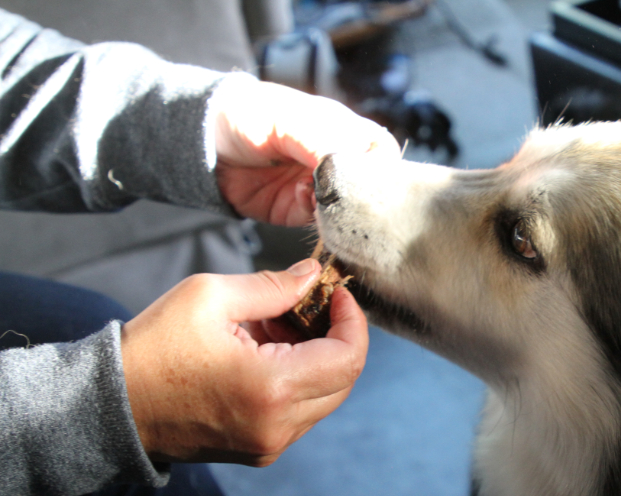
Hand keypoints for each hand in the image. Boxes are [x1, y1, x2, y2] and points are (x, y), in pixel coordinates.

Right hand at [120, 259, 367, 465]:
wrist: (109, 406)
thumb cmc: (153, 350)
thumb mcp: (210, 297)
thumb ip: (274, 286)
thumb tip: (313, 276)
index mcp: (271, 388)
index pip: (349, 358)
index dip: (353, 320)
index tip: (336, 294)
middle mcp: (278, 425)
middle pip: (344, 380)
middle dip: (336, 337)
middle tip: (308, 305)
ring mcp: (270, 444)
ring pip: (325, 397)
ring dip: (316, 359)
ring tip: (276, 327)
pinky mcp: (260, 450)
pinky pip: (300, 413)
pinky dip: (297, 380)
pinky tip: (266, 353)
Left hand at [212, 77, 399, 225]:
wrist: (203, 138)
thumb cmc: (249, 113)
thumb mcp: (294, 120)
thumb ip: (328, 144)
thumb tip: (355, 173)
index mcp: (344, 131)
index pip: (382, 154)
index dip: (385, 168)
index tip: (375, 178)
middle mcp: (336, 162)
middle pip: (368, 189)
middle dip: (363, 198)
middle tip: (350, 196)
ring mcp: (318, 189)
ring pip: (347, 210)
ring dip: (340, 210)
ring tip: (323, 198)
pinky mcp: (298, 211)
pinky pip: (321, 225)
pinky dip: (319, 221)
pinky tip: (306, 203)